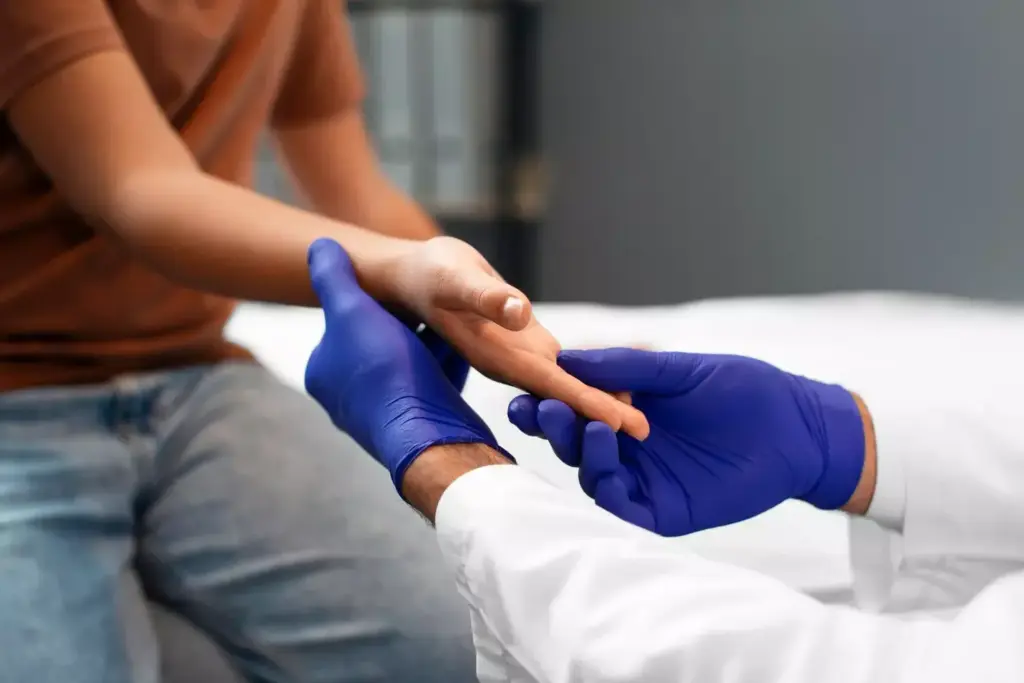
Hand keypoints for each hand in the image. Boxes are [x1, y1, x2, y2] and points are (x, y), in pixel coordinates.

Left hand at [305, 238, 506, 489]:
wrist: (428, 436)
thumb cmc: (386, 371)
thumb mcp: (352, 310)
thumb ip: (333, 277)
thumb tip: (318, 245)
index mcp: (323, 372)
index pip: (348, 322)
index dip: (376, 300)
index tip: (401, 285)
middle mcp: (347, 399)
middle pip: (381, 344)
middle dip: (405, 324)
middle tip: (432, 302)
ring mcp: (384, 416)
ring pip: (409, 365)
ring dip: (429, 344)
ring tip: (454, 321)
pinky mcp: (419, 426)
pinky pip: (432, 386)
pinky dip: (446, 367)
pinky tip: (466, 350)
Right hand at [387, 237, 648, 439]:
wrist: (419, 278)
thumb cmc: (433, 275)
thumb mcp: (455, 279)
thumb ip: (486, 298)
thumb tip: (520, 313)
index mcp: (497, 356)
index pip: (549, 385)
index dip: (584, 401)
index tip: (620, 422)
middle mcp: (513, 365)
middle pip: (564, 396)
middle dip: (601, 414)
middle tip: (646, 431)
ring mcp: (522, 358)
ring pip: (567, 386)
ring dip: (598, 400)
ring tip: (639, 417)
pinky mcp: (529, 345)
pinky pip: (564, 367)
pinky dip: (589, 377)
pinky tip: (617, 384)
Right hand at [507, 348, 866, 535]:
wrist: (796, 427)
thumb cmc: (743, 390)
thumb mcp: (680, 370)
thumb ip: (627, 368)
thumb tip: (566, 357)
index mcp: (624, 409)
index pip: (573, 407)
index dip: (547, 400)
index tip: (527, 388)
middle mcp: (625, 446)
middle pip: (573, 442)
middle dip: (554, 425)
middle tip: (543, 407)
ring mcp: (642, 479)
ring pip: (592, 474)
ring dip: (581, 451)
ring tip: (588, 425)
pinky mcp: (662, 510)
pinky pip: (623, 508)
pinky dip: (608, 491)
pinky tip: (607, 465)